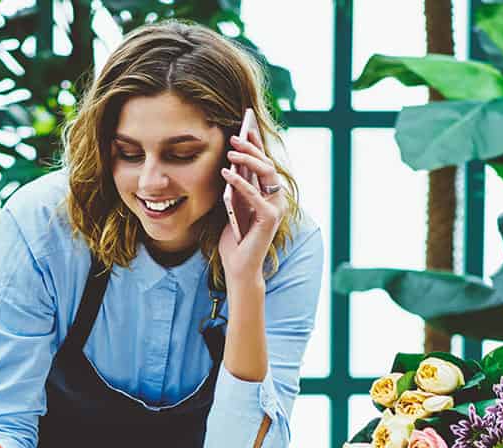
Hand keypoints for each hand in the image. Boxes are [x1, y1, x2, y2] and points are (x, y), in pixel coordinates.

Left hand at [218, 126, 286, 287]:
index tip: (246, 126)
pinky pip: (254, 194)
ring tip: (230, 151)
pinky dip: (240, 181)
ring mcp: (275, 208)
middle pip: (267, 164)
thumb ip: (236, 187)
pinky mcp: (269, 218)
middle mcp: (276, 199)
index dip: (257, 144)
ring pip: (266, 174)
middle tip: (234, 135)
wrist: (239, 266)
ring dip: (248, 159)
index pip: (264, 164)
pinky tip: (226, 172)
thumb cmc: (235, 238)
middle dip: (251, 147)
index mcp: (268, 195)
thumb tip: (230, 161)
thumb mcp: (233, 206)